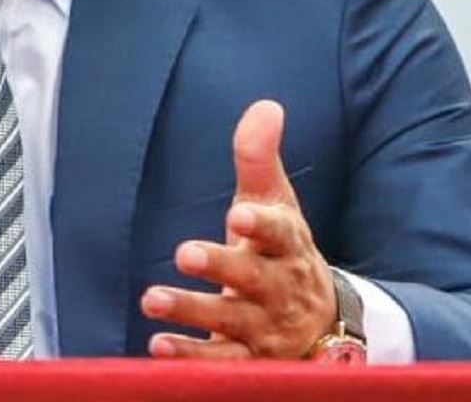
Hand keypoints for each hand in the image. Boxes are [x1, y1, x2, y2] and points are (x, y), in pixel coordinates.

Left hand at [140, 100, 335, 358]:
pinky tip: (158, 346)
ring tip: (151, 298)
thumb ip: (260, 159)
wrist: (318, 326)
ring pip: (231, 323)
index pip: (281, 233)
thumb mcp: (275, 204)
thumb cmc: (282, 253)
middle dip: (221, 266)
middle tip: (185, 252)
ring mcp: (265, 330)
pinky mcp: (249, 362)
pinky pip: (220, 364)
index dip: (262, 224)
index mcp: (288, 246)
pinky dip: (190, 356)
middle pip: (253, 278)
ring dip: (191, 312)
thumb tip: (265, 106)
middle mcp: (279, 289)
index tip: (239, 214)